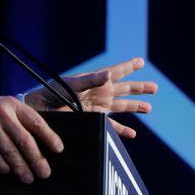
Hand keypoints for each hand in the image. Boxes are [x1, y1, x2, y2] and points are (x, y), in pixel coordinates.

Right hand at [0, 92, 63, 183]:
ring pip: (10, 151)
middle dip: (37, 159)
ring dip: (21, 168)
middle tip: (45, 173)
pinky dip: (2, 166)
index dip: (49, 136)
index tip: (58, 149)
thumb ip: (18, 119)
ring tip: (28, 178)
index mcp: (13, 105)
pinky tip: (7, 172)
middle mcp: (3, 114)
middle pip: (25, 140)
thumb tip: (38, 142)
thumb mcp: (2, 106)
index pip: (36, 122)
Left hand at [25, 57, 157, 138]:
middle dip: (139, 88)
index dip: (128, 66)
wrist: (40, 110)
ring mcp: (97, 107)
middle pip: (124, 90)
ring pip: (122, 107)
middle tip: (155, 88)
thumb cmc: (53, 92)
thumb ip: (91, 80)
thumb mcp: (72, 84)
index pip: (116, 72)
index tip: (141, 61)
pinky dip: (122, 130)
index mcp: (96, 81)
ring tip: (149, 108)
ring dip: (135, 107)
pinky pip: (111, 127)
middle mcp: (99, 93)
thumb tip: (110, 75)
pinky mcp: (93, 121)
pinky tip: (132, 134)